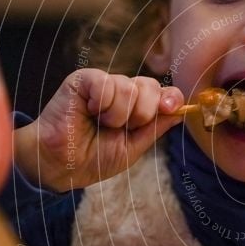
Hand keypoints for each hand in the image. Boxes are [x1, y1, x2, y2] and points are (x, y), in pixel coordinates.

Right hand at [13, 69, 183, 191]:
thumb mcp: (133, 147)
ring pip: (130, 87)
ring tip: (100, 124)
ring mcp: (104, 83)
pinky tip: (89, 112)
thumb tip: (181, 110)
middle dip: (142, 114)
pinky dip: (102, 104)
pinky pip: (107, 83)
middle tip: (120, 128)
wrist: (62, 165)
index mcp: (136, 107)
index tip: (170, 108)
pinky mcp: (84, 79)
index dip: (170, 98)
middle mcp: (122, 91)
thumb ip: (155, 127)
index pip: (163, 93)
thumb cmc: (93, 158)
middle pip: (151, 86)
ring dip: (118, 115)